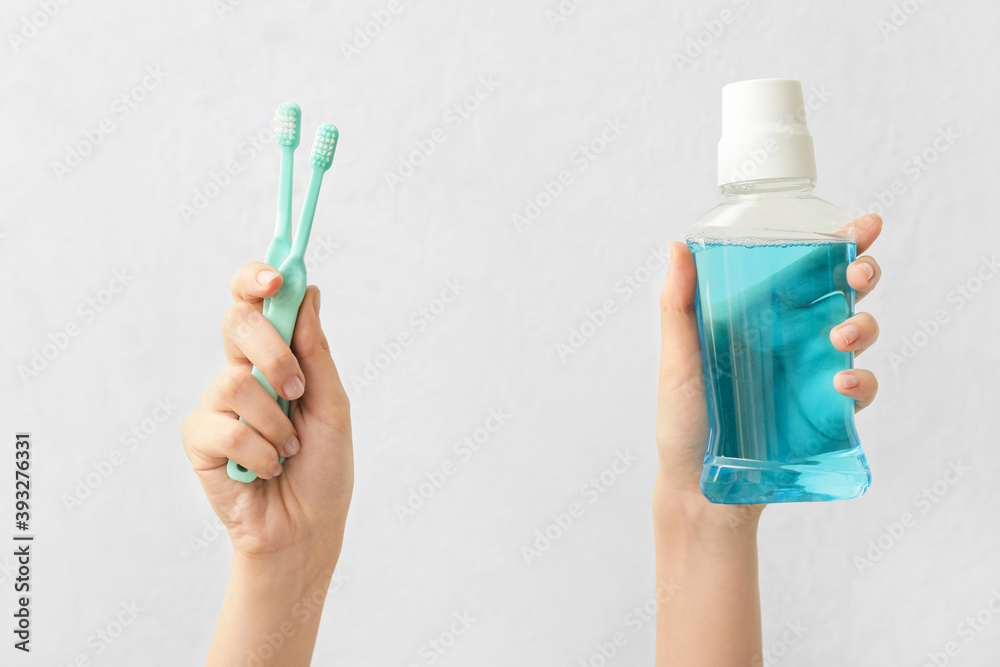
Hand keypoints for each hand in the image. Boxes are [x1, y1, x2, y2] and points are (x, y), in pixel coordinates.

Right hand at [182, 262, 353, 564]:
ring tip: (288, 448)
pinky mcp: (198, 438)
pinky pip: (224, 427)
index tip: (275, 279)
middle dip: (274, 354)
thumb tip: (309, 291)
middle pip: (238, 323)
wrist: (306, 527)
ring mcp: (216, 404)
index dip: (255, 279)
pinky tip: (267, 470)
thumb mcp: (332, 405)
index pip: (254, 303)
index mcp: (275, 357)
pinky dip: (259, 453)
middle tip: (298, 389)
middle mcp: (240, 371)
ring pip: (236, 382)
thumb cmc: (324, 467)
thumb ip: (315, 351)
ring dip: (275, 423)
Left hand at [653, 214, 882, 527]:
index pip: (805, 269)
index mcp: (760, 316)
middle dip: (863, 273)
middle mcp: (792, 339)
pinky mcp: (826, 414)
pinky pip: (861, 391)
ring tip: (841, 338)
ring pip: (859, 334)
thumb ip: (679, 307)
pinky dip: (864, 383)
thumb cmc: (684, 422)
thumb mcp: (677, 361)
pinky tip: (843, 385)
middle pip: (843, 292)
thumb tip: (679, 247)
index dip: (840, 243)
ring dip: (863, 325)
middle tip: (858, 273)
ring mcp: (812, 375)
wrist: (699, 490)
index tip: (864, 225)